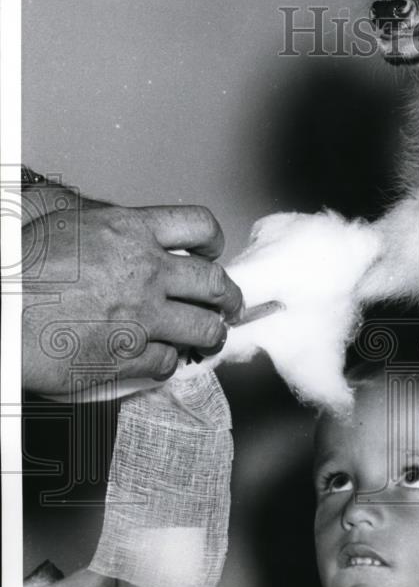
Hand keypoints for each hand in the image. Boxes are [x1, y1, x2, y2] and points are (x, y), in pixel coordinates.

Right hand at [22, 204, 243, 394]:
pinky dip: (169, 361)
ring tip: (207, 338)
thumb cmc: (18, 268)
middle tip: (229, 306)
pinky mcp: (127, 356)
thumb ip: (109, 228)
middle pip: (215, 283)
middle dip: (229, 298)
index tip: (213, 256)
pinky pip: (169, 361)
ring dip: (210, 335)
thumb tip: (129, 231)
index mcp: (129, 230)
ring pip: (204, 328)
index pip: (199, 225)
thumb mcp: (67, 225)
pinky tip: (160, 359)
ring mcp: (140, 316)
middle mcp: (144, 271)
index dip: (215, 243)